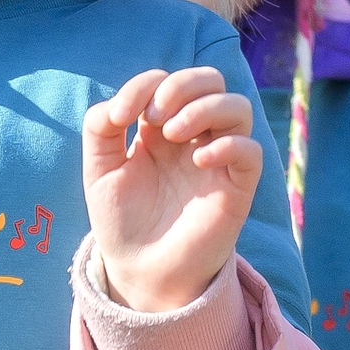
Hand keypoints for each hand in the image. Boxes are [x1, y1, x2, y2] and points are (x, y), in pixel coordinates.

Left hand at [82, 65, 258, 313]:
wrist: (139, 268)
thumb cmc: (121, 217)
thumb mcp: (99, 168)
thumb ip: (100, 127)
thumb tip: (118, 105)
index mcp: (161, 126)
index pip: (167, 81)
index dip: (144, 85)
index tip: (120, 117)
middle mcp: (194, 136)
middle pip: (211, 80)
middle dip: (182, 85)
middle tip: (156, 117)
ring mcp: (218, 159)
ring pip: (237, 107)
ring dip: (204, 108)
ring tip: (173, 133)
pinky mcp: (236, 187)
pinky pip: (250, 152)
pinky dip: (228, 145)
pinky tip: (197, 160)